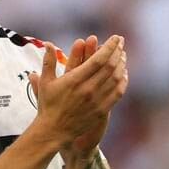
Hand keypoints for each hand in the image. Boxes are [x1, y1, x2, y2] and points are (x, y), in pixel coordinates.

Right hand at [27, 34, 126, 153]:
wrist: (54, 131)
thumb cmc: (48, 105)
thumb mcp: (45, 82)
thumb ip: (49, 61)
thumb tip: (48, 44)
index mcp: (74, 80)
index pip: (98, 59)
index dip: (110, 46)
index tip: (116, 38)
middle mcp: (88, 89)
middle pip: (110, 66)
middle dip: (118, 52)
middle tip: (121, 42)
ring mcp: (96, 100)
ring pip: (116, 78)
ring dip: (121, 65)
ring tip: (122, 55)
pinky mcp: (102, 110)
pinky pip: (117, 93)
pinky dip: (123, 81)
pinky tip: (123, 74)